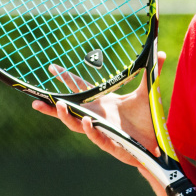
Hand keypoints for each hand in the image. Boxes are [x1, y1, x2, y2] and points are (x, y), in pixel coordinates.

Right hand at [31, 52, 165, 166]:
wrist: (156, 143)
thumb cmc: (146, 120)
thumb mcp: (147, 93)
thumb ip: (151, 73)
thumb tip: (159, 52)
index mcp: (101, 103)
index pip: (79, 89)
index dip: (66, 79)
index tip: (52, 67)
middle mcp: (96, 117)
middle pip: (69, 110)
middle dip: (52, 106)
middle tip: (36, 100)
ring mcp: (101, 130)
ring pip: (76, 125)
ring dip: (66, 116)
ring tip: (58, 106)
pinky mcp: (110, 143)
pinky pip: (96, 137)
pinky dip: (89, 130)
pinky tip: (85, 122)